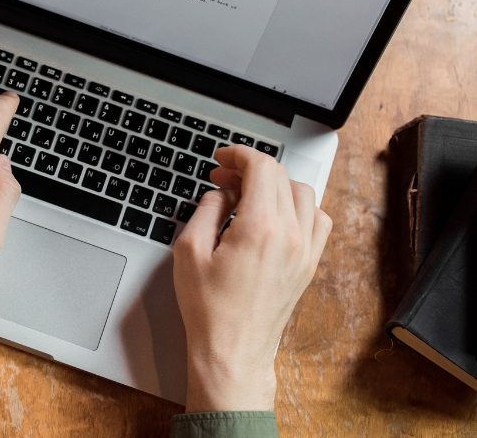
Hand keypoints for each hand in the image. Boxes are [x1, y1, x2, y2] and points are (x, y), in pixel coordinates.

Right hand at [172, 145, 331, 411]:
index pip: (262, 168)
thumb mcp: (190, 251)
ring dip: (275, 185)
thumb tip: (219, 193)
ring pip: (303, 194)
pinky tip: (274, 215)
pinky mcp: (309, 264)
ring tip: (247, 195)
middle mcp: (290, 235)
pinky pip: (317, 220)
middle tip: (223, 178)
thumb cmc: (210, 310)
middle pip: (281, 177)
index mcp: (260, 228)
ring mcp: (305, 250)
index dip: (239, 155)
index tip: (222, 159)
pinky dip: (298, 207)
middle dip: (250, 169)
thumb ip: (206, 210)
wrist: (233, 352)